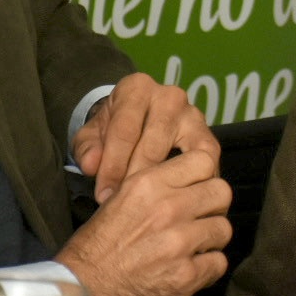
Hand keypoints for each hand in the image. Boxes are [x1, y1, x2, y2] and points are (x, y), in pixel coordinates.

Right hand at [56, 149, 233, 295]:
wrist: (81, 292)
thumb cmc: (95, 248)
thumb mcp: (118, 199)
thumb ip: (155, 186)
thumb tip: (186, 180)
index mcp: (148, 183)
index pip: (204, 160)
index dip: (204, 176)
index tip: (196, 189)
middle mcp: (168, 208)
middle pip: (222, 192)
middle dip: (213, 207)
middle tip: (199, 220)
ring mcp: (179, 242)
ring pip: (223, 229)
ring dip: (211, 240)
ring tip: (193, 248)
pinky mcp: (185, 276)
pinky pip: (218, 263)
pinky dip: (207, 269)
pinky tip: (189, 270)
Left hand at [72, 73, 218, 202]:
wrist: (134, 122)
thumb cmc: (111, 130)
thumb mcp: (89, 137)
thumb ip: (87, 149)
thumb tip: (91, 165)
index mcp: (136, 88)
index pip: (124, 131)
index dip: (112, 167)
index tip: (103, 196)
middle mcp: (169, 95)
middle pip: (153, 145)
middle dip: (136, 180)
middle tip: (123, 207)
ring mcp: (193, 114)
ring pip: (182, 154)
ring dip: (166, 183)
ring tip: (150, 205)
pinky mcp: (208, 135)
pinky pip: (206, 161)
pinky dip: (192, 181)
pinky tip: (176, 198)